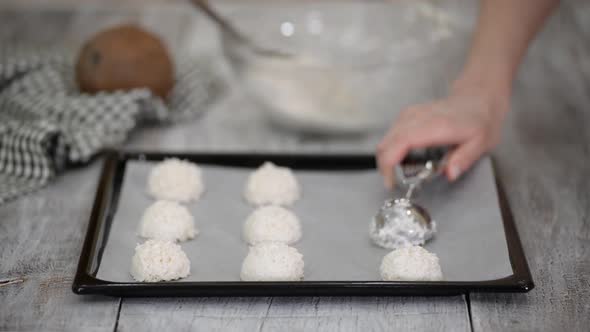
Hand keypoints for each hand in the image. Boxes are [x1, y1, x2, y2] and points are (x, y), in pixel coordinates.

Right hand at [376, 83, 509, 188]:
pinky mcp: (407, 115)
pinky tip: (402, 158)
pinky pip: (390, 134)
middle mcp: (418, 117)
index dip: (389, 164)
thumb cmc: (478, 121)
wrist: (477, 99)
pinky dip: (390, 149)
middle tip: (395, 182)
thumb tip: (450, 174)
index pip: (401, 143)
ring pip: (385, 139)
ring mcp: (410, 114)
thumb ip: (464, 159)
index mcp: (435, 125)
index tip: (391, 182)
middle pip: (386, 143)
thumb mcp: (481, 143)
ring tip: (400, 172)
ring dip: (387, 158)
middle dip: (385, 166)